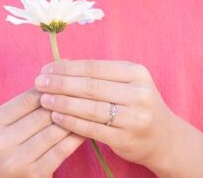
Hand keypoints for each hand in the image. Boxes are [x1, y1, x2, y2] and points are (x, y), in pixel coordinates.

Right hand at [0, 89, 84, 177]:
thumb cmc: (11, 143)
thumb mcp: (9, 123)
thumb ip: (26, 105)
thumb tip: (56, 79)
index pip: (27, 99)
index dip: (50, 89)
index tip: (67, 81)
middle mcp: (0, 143)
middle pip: (41, 115)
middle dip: (64, 103)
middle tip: (83, 93)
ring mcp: (17, 161)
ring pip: (53, 132)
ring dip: (73, 119)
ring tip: (87, 108)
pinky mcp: (35, 174)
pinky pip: (61, 150)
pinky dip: (75, 137)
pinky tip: (85, 128)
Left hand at [35, 60, 177, 166]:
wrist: (163, 137)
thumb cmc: (136, 105)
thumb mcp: (125, 83)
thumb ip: (98, 74)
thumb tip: (61, 64)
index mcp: (136, 72)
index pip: (94, 67)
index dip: (66, 68)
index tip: (46, 69)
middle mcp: (138, 93)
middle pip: (90, 86)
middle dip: (60, 83)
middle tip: (39, 83)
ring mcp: (134, 117)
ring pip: (89, 107)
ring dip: (62, 103)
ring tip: (43, 99)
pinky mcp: (126, 138)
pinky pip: (91, 128)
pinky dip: (71, 122)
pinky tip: (56, 117)